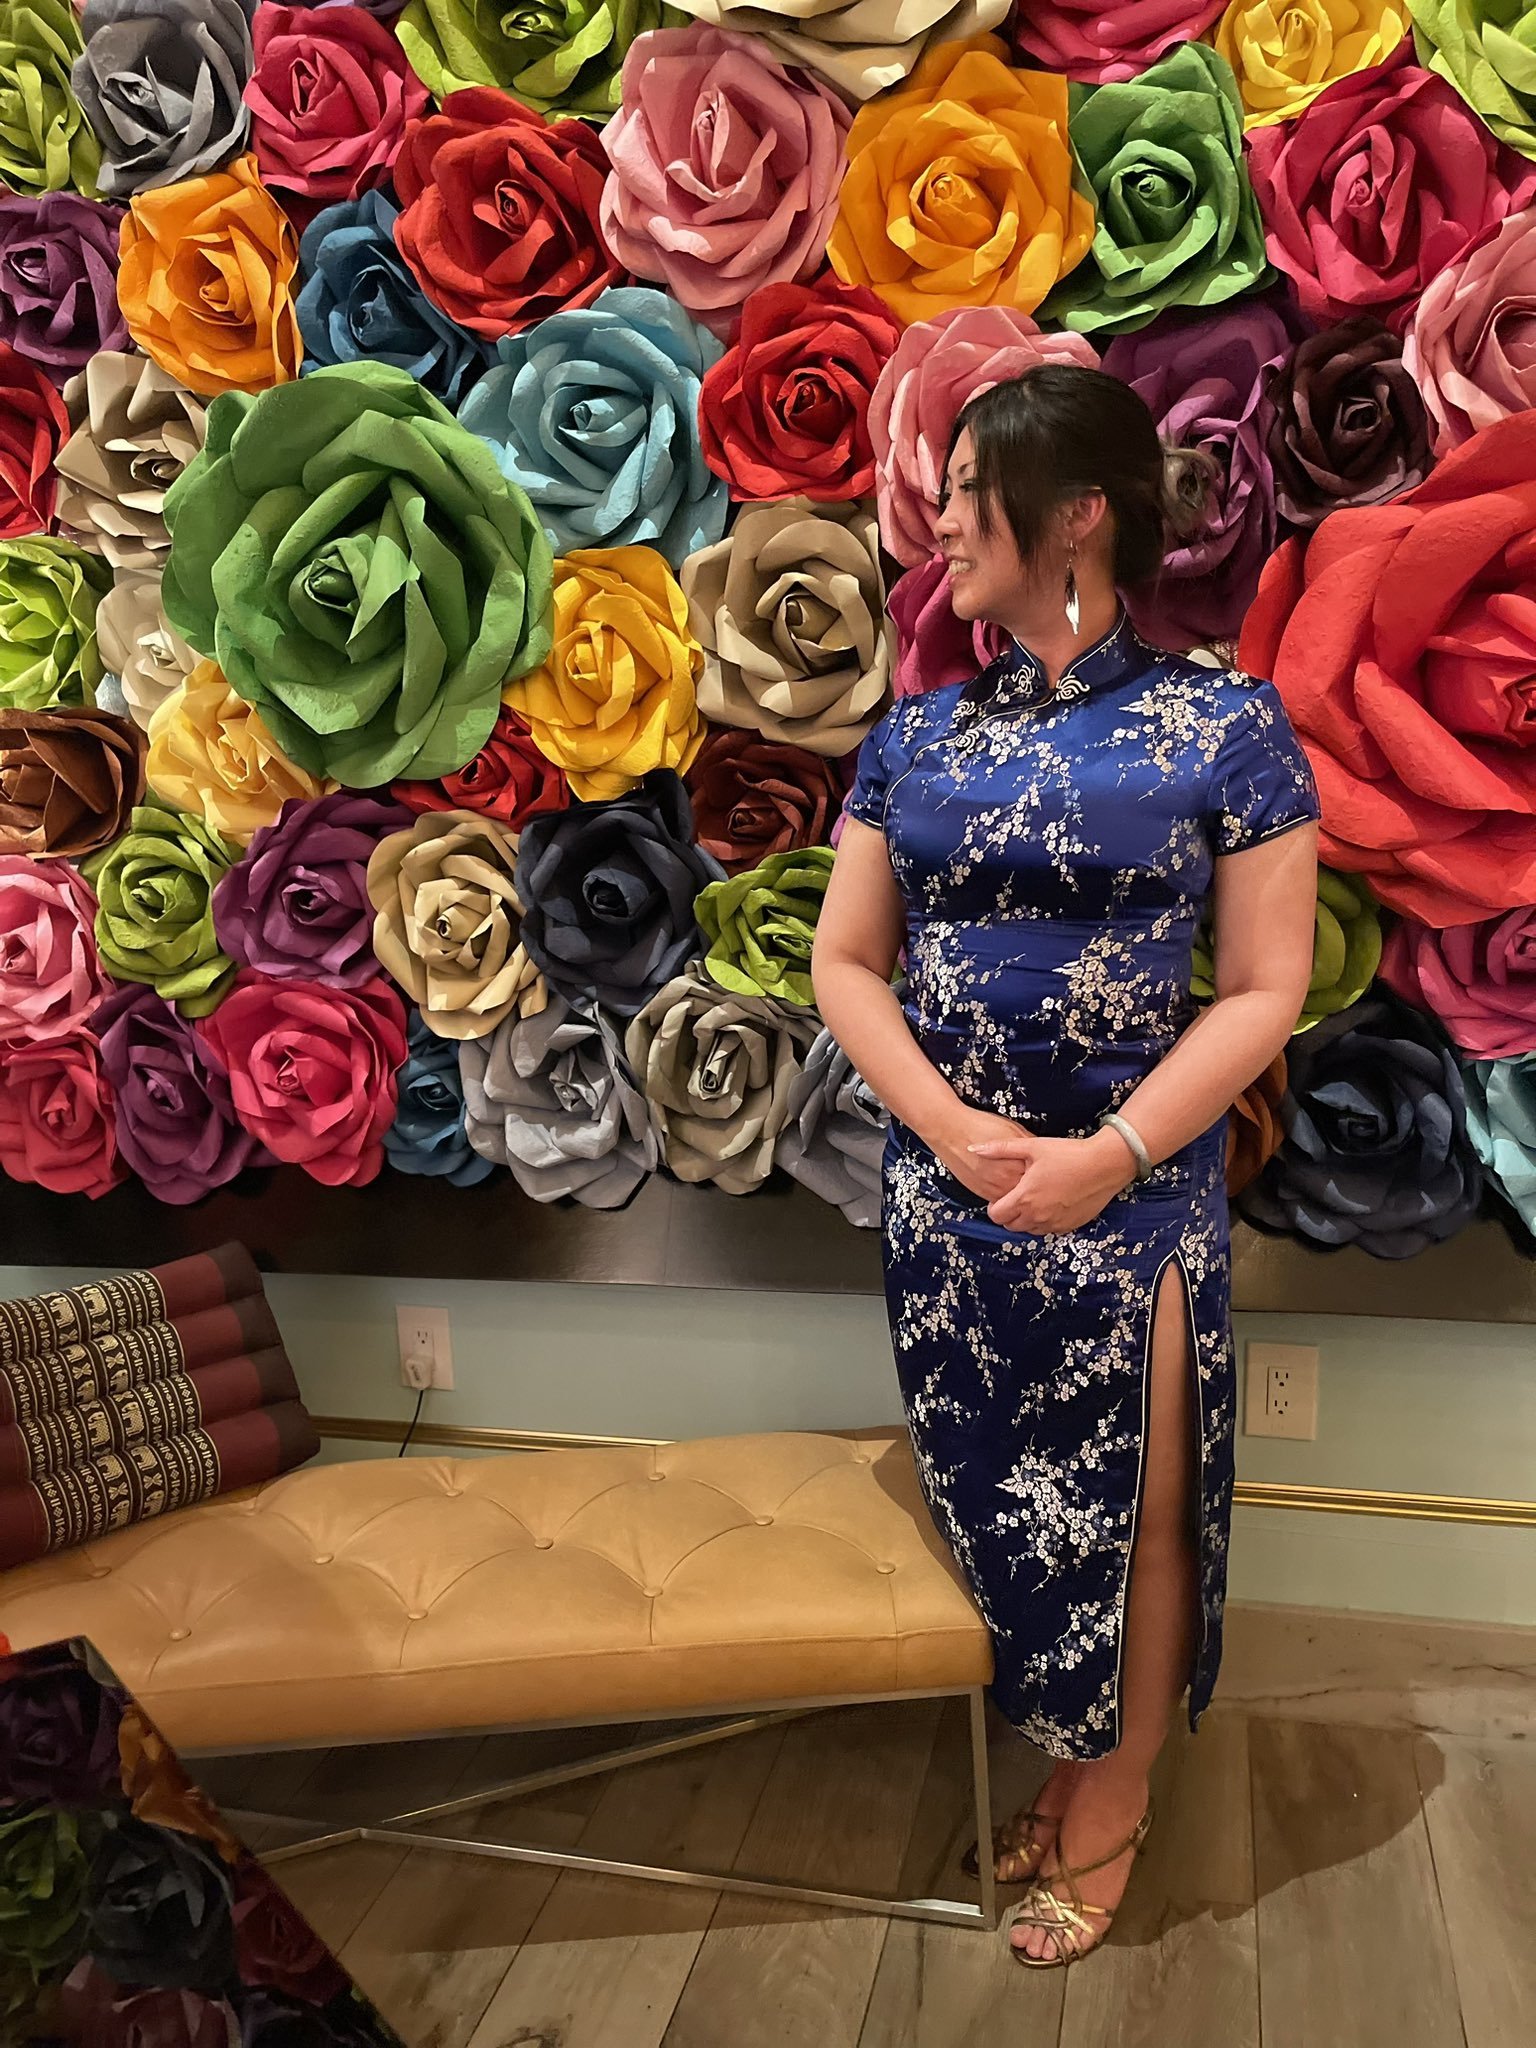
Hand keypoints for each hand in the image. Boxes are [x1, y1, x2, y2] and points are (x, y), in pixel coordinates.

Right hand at [928, 1106, 1038, 1202]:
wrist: (951, 1131)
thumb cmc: (979, 1127)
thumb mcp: (1013, 1130)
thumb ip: (1030, 1145)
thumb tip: (1042, 1154)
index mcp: (1020, 1164)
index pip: (1043, 1178)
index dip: (1048, 1174)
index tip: (1051, 1171)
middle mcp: (1008, 1180)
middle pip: (1031, 1193)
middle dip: (1038, 1187)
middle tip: (1043, 1182)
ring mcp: (995, 1189)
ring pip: (1017, 1201)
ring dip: (1023, 1195)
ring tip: (1028, 1186)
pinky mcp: (983, 1193)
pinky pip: (1001, 1201)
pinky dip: (1008, 1196)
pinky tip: (1009, 1185)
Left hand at [969, 1127, 1130, 1233]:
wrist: (1105, 1165)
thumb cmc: (1068, 1153)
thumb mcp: (1032, 1146)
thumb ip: (1000, 1149)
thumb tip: (973, 1149)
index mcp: (1024, 1198)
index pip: (996, 1216)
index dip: (994, 1206)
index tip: (1001, 1195)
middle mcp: (1037, 1216)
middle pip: (1010, 1225)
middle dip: (1009, 1213)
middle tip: (1017, 1195)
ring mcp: (1054, 1224)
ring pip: (1029, 1229)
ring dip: (1026, 1218)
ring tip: (1035, 1197)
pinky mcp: (1069, 1226)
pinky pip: (1049, 1229)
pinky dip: (1045, 1220)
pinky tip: (1052, 1201)